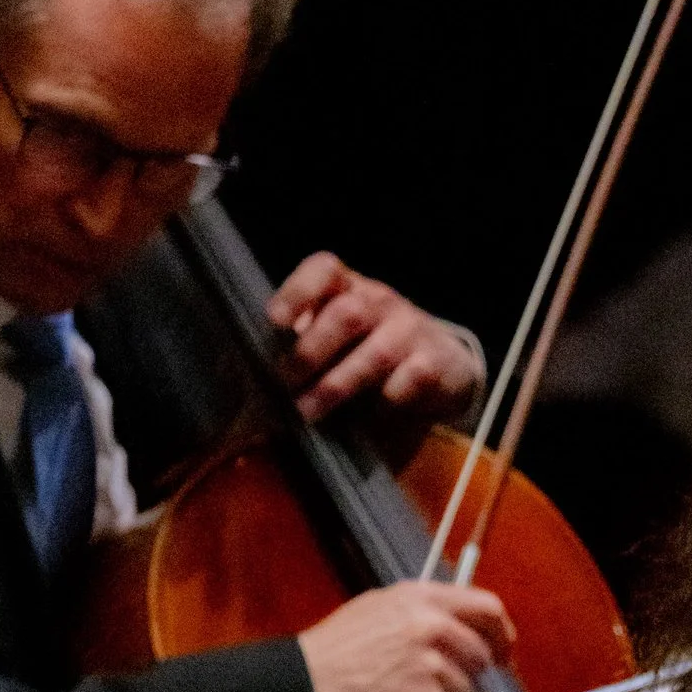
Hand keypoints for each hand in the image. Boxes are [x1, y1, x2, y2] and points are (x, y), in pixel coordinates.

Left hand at [270, 250, 483, 427]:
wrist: (443, 363)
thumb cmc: (373, 346)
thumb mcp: (340, 333)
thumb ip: (305, 342)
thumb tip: (248, 377)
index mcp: (349, 286)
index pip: (324, 270)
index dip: (297, 292)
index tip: (274, 321)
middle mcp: (380, 300)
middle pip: (346, 315)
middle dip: (311, 351)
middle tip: (285, 383)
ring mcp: (409, 330)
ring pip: (373, 355)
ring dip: (335, 387)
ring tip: (308, 411)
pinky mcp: (432, 364)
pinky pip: (403, 386)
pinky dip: (378, 406)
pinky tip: (360, 420)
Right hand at [297, 580, 516, 691]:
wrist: (304, 689)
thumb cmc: (334, 654)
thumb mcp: (376, 611)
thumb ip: (421, 613)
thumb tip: (459, 627)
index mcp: (420, 599)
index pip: (487, 608)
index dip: (502, 632)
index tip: (503, 649)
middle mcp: (431, 627)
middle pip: (481, 658)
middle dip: (466, 677)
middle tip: (440, 688)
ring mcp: (432, 667)